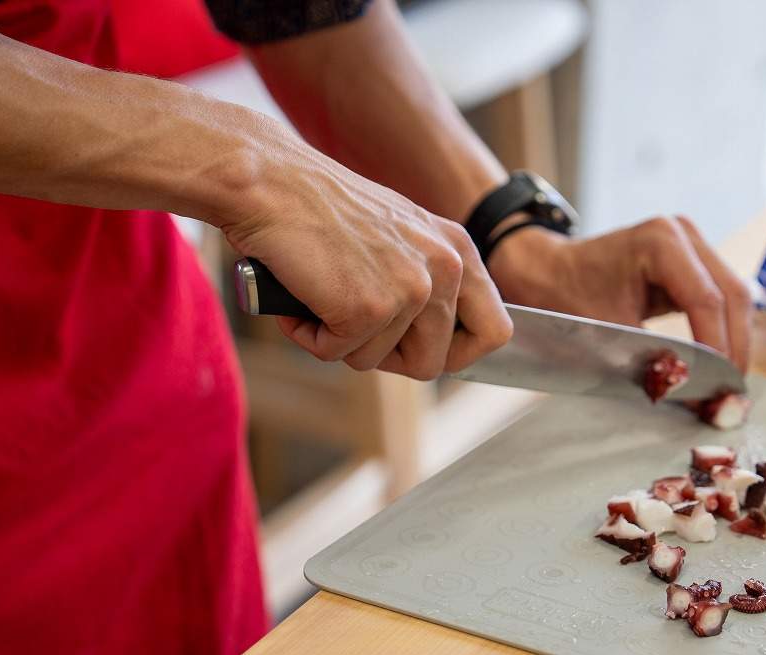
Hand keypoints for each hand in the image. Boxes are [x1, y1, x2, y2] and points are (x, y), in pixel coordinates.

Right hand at [219, 135, 510, 379]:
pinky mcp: (369, 308)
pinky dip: (310, 335)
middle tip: (350, 322)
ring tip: (320, 293)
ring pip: (380, 362)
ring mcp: (410, 289)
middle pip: (433, 362)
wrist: (270, 180)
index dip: (457, 353)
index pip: (495, 330)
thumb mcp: (399, 237)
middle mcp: (446, 268)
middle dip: (386, 356)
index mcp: (460, 250)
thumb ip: (427, 281)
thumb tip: (435, 344)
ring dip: (340, 341)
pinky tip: (300, 295)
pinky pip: (338, 354)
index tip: (420, 349)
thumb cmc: (321, 208)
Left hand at [487, 217, 752, 370]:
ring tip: (726, 387)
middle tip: (730, 395)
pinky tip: (718, 366)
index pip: (707, 301)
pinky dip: (722, 333)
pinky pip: (721, 300)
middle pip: (732, 296)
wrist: (546, 272)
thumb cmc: (566, 296)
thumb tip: (699, 401)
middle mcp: (683, 235)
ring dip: (734, 344)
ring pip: (734, 299)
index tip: (720, 390)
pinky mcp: (692, 262)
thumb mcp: (608, 335)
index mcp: (660, 241)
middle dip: (734, 350)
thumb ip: (656, 364)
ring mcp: (691, 245)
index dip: (718, 350)